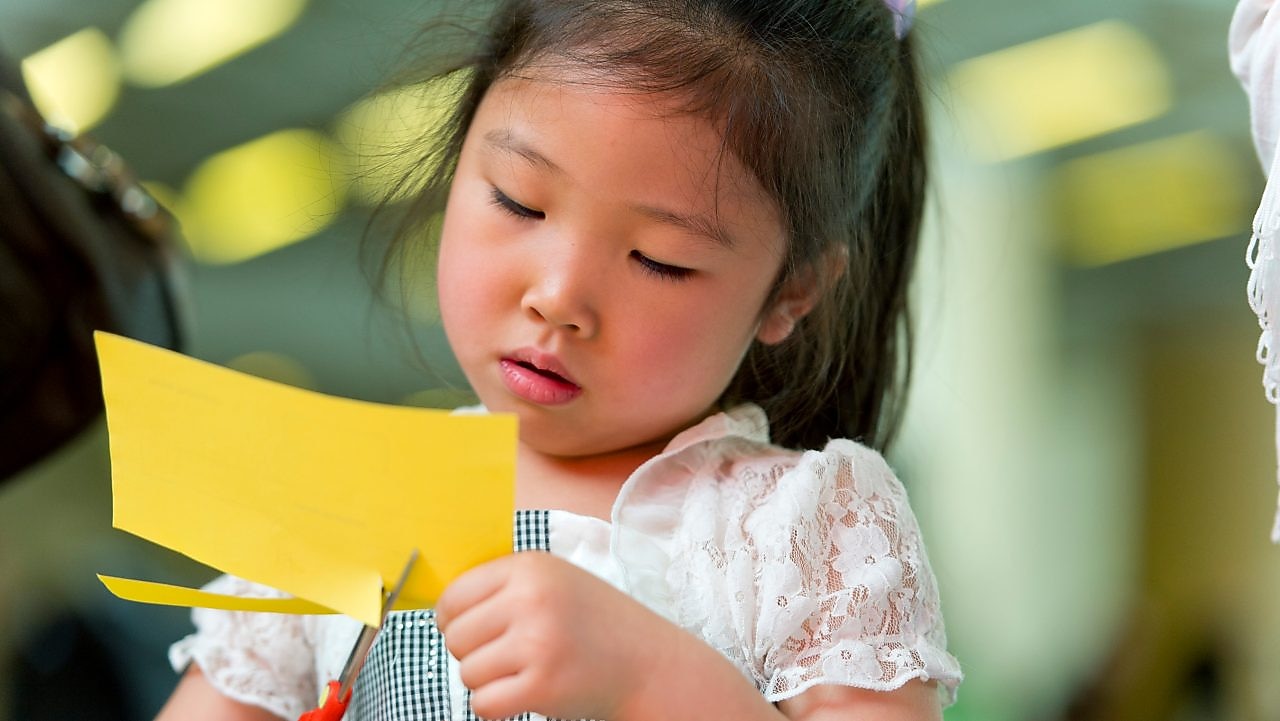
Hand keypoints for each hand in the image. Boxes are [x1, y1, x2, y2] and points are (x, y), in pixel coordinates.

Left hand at [434, 552, 676, 720]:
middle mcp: (531, 600)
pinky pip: (484, 703)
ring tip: (522, 671)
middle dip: (473, 651)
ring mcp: (537, 643)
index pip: (454, 595)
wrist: (647, 663)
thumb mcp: (554, 581)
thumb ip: (505, 587)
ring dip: (488, 680)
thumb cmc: (594, 622)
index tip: (471, 629)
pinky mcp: (542, 686)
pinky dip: (495, 706)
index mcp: (530, 568)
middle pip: (455, 636)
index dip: (453, 618)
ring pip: (467, 672)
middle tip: (506, 654)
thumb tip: (441, 608)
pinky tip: (522, 693)